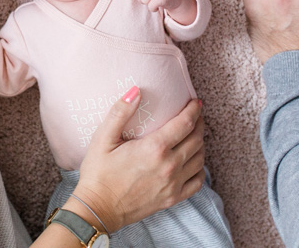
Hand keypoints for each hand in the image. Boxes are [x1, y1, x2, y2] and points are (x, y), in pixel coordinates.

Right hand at [72, 88, 204, 230]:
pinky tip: (193, 161)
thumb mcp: (103, 138)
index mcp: (154, 148)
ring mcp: (173, 185)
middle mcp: (169, 166)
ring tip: (194, 134)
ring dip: (200, 143)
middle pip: (196, 139)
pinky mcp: (172, 199)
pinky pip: (197, 182)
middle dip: (199, 123)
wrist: (98, 209)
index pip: (185, 123)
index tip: (195, 102)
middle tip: (195, 114)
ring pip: (200, 159)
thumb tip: (135, 90)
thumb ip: (120, 112)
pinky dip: (200, 168)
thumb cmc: (98, 173)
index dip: (194, 110)